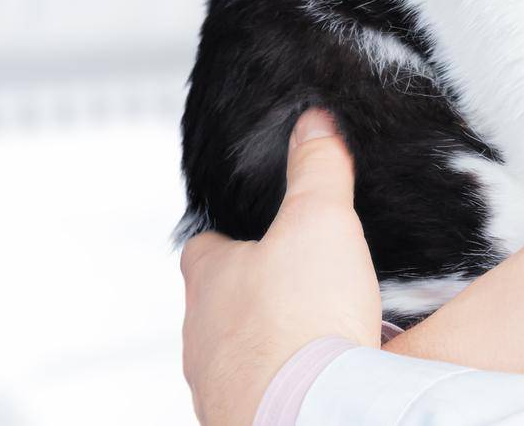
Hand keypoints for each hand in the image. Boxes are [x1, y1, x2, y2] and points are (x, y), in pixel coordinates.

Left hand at [179, 109, 381, 425]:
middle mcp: (203, 333)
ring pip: (238, 350)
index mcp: (210, 277)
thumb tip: (315, 125)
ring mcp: (219, 381)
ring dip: (270, 341)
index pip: (204, 245)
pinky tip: (320, 371)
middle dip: (256, 292)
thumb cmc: (299, 322)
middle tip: (300, 283)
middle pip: (220, 302)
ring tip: (316, 331)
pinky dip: (287, 377)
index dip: (231, 233)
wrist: (304, 413)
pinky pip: (261, 388)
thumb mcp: (319, 220)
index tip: (253, 228)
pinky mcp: (244, 415)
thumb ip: (317, 170)